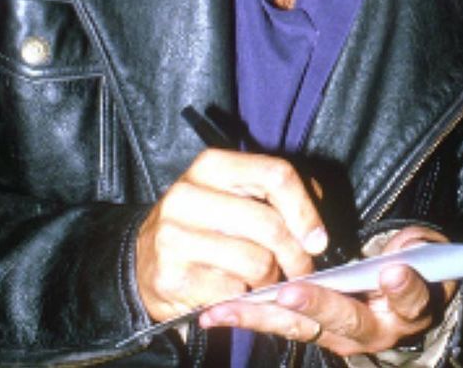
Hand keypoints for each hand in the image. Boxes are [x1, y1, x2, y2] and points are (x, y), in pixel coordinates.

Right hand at [136, 148, 327, 320]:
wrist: (144, 259)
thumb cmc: (205, 223)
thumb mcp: (236, 193)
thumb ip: (278, 195)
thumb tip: (316, 224)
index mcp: (211, 165)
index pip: (276, 175)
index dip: (305, 210)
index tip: (318, 239)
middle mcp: (187, 195)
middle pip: (269, 224)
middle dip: (295, 254)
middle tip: (301, 269)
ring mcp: (174, 236)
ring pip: (255, 262)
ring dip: (271, 278)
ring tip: (266, 277)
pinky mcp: (170, 276)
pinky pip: (232, 292)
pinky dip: (244, 296)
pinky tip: (237, 289)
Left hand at [198, 225, 457, 353]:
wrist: (403, 294)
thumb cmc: (418, 262)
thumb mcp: (430, 254)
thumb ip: (422, 251)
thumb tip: (404, 257)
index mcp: (407, 310)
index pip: (409, 301)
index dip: (403, 288)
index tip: (392, 273)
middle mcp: (371, 331)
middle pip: (346, 319)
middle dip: (318, 304)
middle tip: (293, 291)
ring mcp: (338, 334)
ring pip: (301, 326)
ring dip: (266, 315)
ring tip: (231, 308)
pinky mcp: (310, 329)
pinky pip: (278, 324)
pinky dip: (249, 315)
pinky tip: (216, 311)